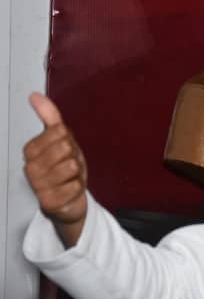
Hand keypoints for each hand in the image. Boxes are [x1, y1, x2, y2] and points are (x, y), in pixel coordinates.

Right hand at [23, 93, 86, 247]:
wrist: (68, 200)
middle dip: (75, 156)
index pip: (58, 131)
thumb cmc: (64, 169)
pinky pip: (74, 185)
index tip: (65, 150)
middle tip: (69, 164)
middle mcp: (31, 167)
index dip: (69, 140)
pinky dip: (78, 186)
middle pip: (66, 147)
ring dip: (78, 172)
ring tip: (70, 177)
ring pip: (71, 166)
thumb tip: (36, 96)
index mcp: (31, 150)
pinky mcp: (49, 201)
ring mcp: (38, 185)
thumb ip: (49, 117)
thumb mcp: (61, 140)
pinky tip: (70, 189)